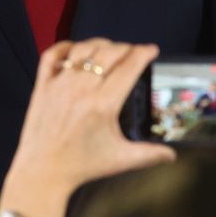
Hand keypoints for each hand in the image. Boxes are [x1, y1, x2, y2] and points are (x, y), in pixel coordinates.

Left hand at [0, 39, 173, 216]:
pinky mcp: (43, 86)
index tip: (152, 50)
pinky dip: (65, 46)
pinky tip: (77, 50)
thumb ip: (149, 154)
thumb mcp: (120, 159)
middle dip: (126, 48)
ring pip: (82, 49)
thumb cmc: (82, 165)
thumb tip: (172, 155)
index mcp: (103, 105)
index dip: (143, 53)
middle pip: (108, 53)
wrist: (43, 171)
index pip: (128, 67)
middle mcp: (81, 89)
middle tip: (134, 53)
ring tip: (110, 50)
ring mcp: (59, 84)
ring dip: (100, 45)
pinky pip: (52, 55)